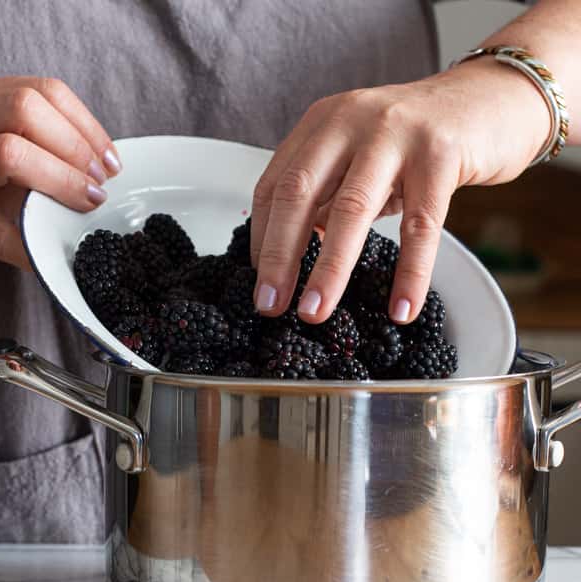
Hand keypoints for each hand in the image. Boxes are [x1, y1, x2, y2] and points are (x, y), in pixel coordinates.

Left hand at [250, 58, 548, 322]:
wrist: (491, 99)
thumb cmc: (417, 138)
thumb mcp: (359, 157)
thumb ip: (327, 192)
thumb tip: (291, 252)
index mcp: (323, 124)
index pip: (275, 184)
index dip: (262, 236)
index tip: (260, 281)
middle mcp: (351, 121)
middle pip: (299, 194)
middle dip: (279, 256)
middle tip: (269, 304)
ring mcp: (396, 135)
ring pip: (351, 210)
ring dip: (329, 269)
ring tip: (314, 312)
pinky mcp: (441, 155)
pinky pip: (420, 226)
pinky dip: (410, 273)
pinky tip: (401, 309)